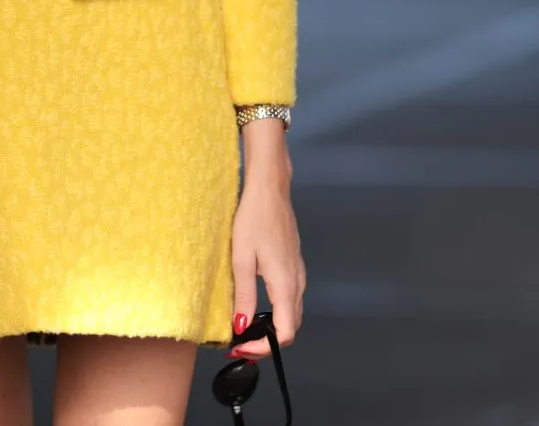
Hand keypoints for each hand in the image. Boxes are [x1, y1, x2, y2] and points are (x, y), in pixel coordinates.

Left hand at [226, 122, 304, 358]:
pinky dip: (276, 313)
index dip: (263, 347)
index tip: (241, 347)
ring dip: (271, 328)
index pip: (285, 332)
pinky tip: (256, 308)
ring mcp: (298, 273)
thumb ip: (243, 295)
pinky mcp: (294, 265)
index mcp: (285, 284)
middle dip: (266, 342)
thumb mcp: (241, 259)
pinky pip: (290, 299)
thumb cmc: (253, 219)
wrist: (270, 190)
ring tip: (244, 330)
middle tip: (239, 344)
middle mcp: (297, 282)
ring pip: (292, 314)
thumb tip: (240, 326)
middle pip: (291, 327)